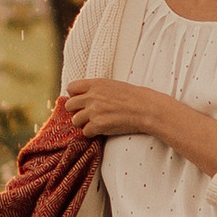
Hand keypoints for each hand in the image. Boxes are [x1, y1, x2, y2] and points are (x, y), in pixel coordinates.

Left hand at [59, 78, 216, 176]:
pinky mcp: (98, 124)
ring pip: (75, 121)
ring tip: (97, 123)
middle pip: (69, 105)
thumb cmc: (134, 97)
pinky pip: (85, 132)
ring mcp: (93, 111)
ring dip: (84, 124)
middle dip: (76, 111)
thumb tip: (85, 96)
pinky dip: (93, 133)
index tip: (81, 102)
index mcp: (96, 83)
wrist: (147, 108)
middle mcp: (91, 96)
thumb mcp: (114, 85)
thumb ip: (97, 89)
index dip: (74, 96)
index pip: (71, 87)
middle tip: (87, 115)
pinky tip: (103, 130)